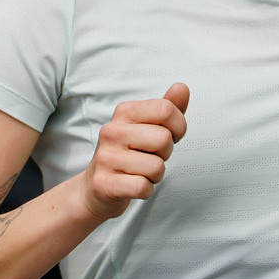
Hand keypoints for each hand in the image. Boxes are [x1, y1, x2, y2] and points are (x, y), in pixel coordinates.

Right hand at [74, 83, 189, 220]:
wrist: (96, 188)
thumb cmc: (130, 153)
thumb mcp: (148, 127)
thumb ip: (167, 108)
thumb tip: (182, 87)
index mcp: (124, 112)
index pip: (166, 110)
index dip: (178, 127)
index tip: (166, 135)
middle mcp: (112, 131)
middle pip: (164, 139)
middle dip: (165, 154)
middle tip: (149, 156)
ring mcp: (106, 157)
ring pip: (157, 167)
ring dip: (155, 175)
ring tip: (139, 172)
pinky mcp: (104, 183)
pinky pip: (143, 187)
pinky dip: (145, 190)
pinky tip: (132, 185)